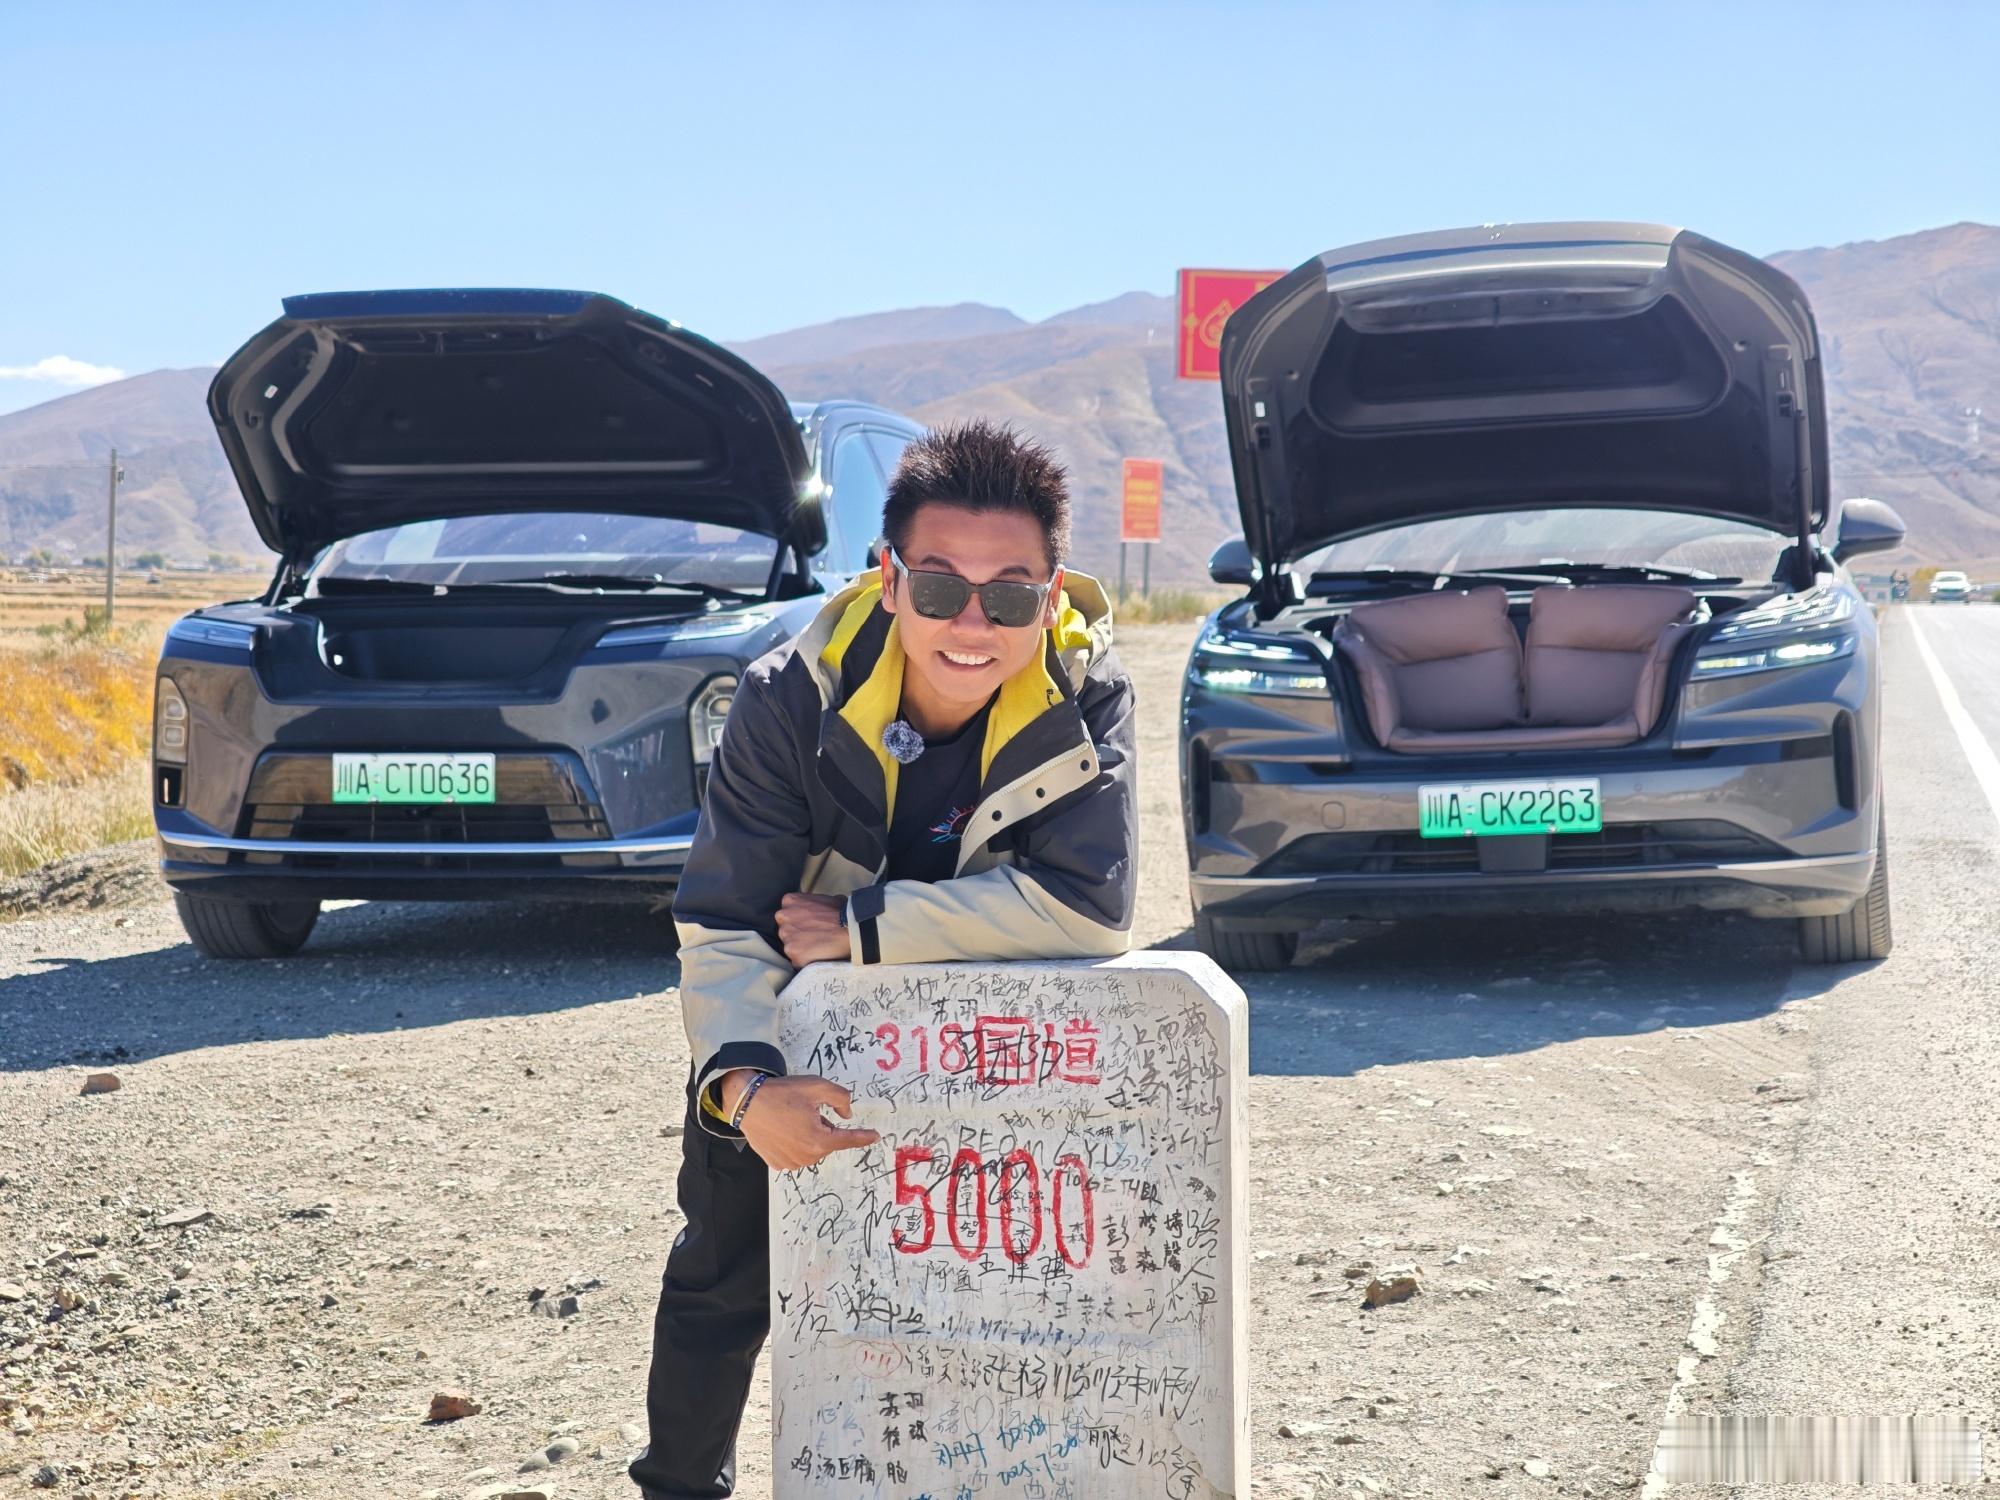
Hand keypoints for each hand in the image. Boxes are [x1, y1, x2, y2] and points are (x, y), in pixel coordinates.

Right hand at [720, 1071, 878, 1171]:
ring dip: (808, 1135)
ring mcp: (790, 1163)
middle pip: (827, 1141)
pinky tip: (782, 1129)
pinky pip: (795, 1154)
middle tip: (804, 1110)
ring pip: (812, 1148)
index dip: (863, 1136)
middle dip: (822, 1126)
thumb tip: (847, 1115)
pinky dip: (794, 1143)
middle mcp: (806, 1157)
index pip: (848, 1139)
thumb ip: (841, 1099)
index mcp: (819, 1140)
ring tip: (790, 1118)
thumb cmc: (781, 1094)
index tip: (875, 1136)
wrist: (746, 1102)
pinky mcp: (777, 1164)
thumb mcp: (817, 1087)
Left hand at [776, 892, 848, 965]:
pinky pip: (796, 960)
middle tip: (815, 938)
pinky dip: (806, 961)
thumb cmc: (844, 912)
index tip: (810, 926)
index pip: (788, 915)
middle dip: (798, 935)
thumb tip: (817, 911)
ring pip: (790, 946)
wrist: (851, 928)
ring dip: (801, 949)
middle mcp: (784, 916)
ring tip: (819, 948)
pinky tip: (819, 956)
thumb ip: (813, 905)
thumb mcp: (826, 899)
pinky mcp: (793, 952)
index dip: (800, 922)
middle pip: (786, 930)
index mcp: (790, 901)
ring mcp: (787, 935)